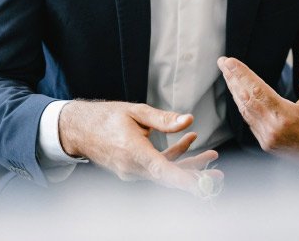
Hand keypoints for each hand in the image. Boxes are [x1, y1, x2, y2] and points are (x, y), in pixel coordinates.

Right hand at [58, 100, 222, 195]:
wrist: (79, 130)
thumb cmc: (106, 117)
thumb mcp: (136, 112)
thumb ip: (163, 118)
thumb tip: (189, 120)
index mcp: (133, 152)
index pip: (162, 170)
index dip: (183, 179)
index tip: (202, 185)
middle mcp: (132, 167)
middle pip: (169, 176)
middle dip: (196, 176)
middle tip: (219, 175)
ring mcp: (132, 172)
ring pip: (166, 173)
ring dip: (189, 165)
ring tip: (212, 155)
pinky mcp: (133, 170)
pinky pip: (157, 168)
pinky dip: (174, 157)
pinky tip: (189, 141)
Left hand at [218, 48, 298, 172]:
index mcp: (285, 117)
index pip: (257, 91)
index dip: (242, 74)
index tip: (230, 61)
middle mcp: (272, 130)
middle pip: (246, 99)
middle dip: (233, 79)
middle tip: (223, 62)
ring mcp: (267, 139)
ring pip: (245, 111)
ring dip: (235, 91)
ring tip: (228, 74)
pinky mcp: (266, 144)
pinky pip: (250, 121)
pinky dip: (243, 105)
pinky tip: (239, 93)